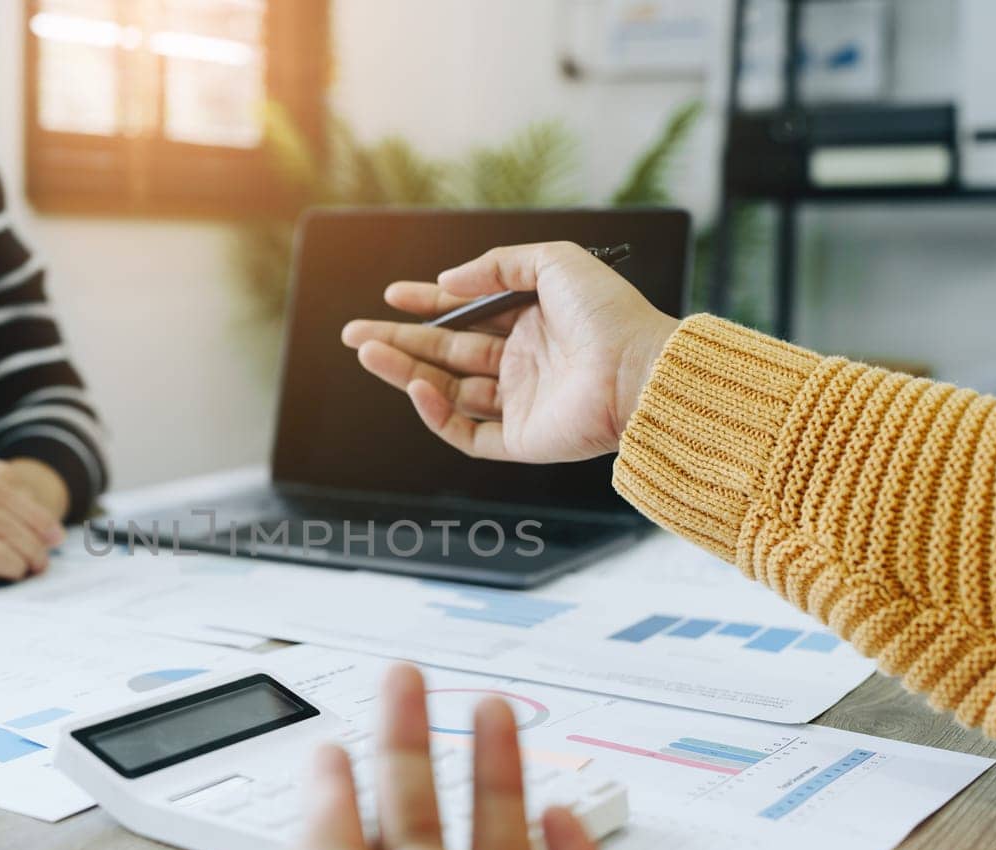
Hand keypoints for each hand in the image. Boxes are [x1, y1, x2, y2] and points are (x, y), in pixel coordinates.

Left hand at [273, 664, 872, 849]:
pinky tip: (556, 810)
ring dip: (486, 775)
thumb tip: (306, 828)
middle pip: (418, 840)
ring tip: (488, 712)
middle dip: (407, 753)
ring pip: (497, 848)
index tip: (332, 747)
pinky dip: (562, 842)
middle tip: (408, 687)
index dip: (332, 804)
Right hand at [342, 242, 680, 463]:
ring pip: (448, 391)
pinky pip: (467, 433)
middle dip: (399, 342)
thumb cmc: (609, 313)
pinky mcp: (520, 441)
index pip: (466, 317)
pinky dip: (437, 414)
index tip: (393, 297)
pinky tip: (416, 388)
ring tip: (369, 353)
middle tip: (355, 334)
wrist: (640, 369)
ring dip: (405, 372)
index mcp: (532, 324)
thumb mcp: (554, 262)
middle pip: (446, 354)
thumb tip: (446, 283)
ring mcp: (520, 404)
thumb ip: (497, 266)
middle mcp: (523, 365)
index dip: (427, 306)